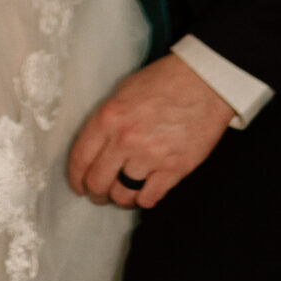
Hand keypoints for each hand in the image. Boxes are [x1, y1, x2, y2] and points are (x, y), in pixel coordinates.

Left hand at [68, 54, 234, 209]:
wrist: (204, 81)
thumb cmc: (165, 81)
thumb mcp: (124, 90)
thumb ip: (107, 119)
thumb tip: (95, 145)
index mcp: (109, 117)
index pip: (79, 159)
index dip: (75, 178)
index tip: (78, 185)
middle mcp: (125, 140)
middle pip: (98, 183)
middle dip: (95, 193)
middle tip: (99, 193)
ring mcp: (150, 156)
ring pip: (122, 195)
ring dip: (119, 198)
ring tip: (123, 193)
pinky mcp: (174, 169)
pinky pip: (148, 199)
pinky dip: (143, 199)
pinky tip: (144, 191)